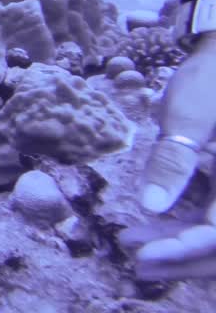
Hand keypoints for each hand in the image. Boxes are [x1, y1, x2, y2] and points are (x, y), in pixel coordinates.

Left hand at [132, 33, 215, 279]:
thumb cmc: (209, 81)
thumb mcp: (188, 117)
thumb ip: (174, 160)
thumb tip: (153, 205)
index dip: (184, 249)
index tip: (142, 253)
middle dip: (180, 256)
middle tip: (134, 260)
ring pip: (213, 232)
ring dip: (179, 245)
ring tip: (133, 246)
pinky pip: (208, 217)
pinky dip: (182, 227)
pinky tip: (148, 229)